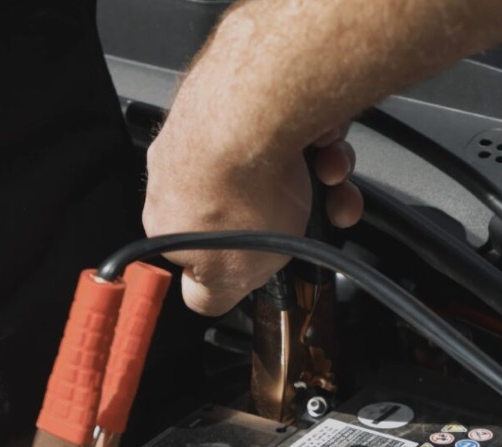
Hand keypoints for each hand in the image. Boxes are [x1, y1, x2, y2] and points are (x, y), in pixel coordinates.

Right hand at [144, 120, 363, 315]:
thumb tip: (204, 301)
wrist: (254, 111)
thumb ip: (212, 294)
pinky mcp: (250, 90)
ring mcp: (215, 123)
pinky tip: (325, 143)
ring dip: (318, 178)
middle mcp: (185, 164)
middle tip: (323, 215)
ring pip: (280, 162)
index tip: (280, 253)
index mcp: (170, 214)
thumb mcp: (226, 277)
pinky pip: (293, 124)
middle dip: (296, 210)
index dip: (252, 249)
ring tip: (331, 176)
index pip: (209, 243)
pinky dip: (317, 139)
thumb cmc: (236, 191)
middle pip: (253, 198)